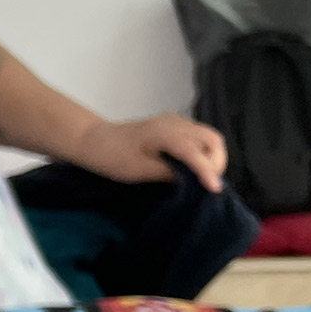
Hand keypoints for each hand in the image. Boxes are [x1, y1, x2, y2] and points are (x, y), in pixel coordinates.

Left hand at [74, 113, 226, 191]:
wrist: (94, 140)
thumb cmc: (112, 157)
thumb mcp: (139, 171)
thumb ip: (169, 174)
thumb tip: (192, 181)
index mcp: (166, 132)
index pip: (195, 152)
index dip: (207, 171)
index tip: (215, 190)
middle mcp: (176, 123)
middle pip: (211, 139)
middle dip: (216, 162)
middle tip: (209, 184)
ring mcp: (175, 122)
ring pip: (207, 137)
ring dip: (211, 157)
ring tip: (204, 178)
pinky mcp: (172, 126)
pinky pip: (197, 137)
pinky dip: (202, 152)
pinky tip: (194, 168)